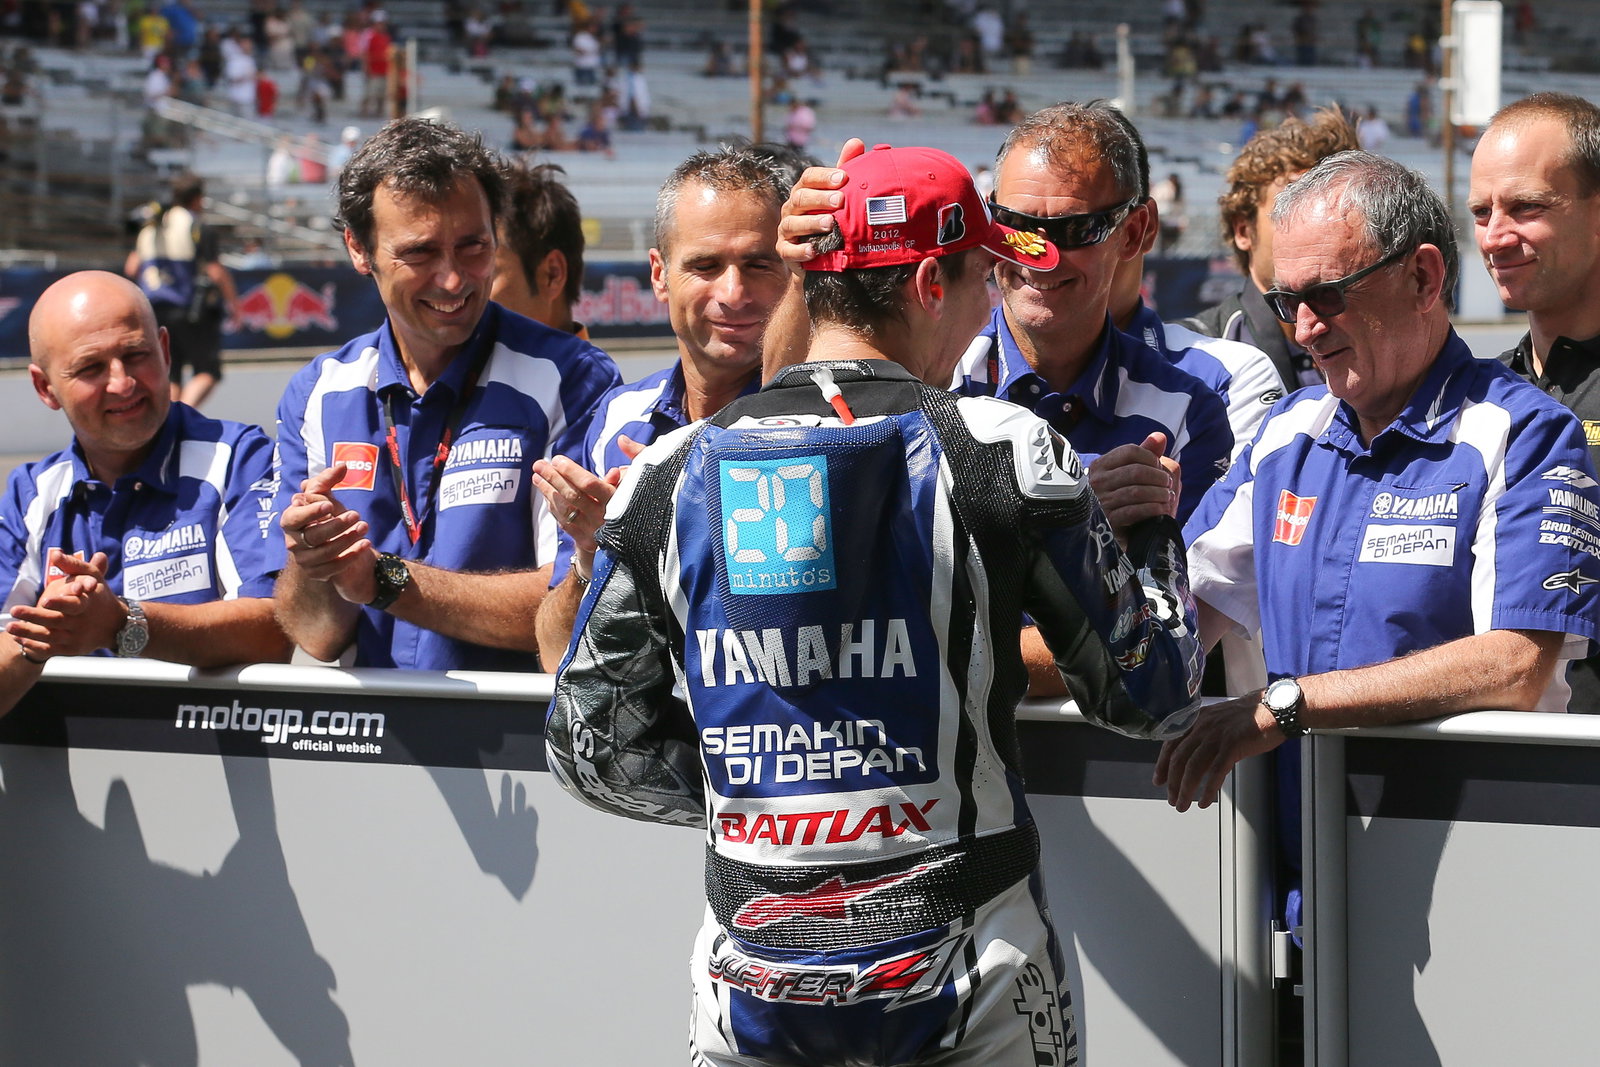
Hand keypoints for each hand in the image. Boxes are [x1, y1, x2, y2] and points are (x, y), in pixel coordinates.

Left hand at [7, 550, 120, 658]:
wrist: (115, 624)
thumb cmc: (98, 596)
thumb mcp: (93, 576)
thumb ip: (73, 565)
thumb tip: (55, 554)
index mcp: (89, 603)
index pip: (74, 604)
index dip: (60, 603)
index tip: (45, 600)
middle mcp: (83, 622)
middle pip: (57, 621)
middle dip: (35, 616)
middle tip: (15, 610)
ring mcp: (77, 637)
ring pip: (50, 636)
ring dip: (29, 632)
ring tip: (10, 626)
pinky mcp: (72, 649)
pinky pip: (51, 649)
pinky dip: (35, 645)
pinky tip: (19, 639)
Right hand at [281, 463, 377, 603]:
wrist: (339, 545)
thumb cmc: (327, 516)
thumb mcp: (326, 496)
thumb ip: (329, 480)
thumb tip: (343, 465)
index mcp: (290, 521)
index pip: (293, 518)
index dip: (309, 513)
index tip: (328, 504)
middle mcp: (293, 542)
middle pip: (313, 536)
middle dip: (336, 525)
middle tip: (356, 514)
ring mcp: (304, 560)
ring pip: (324, 552)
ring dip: (347, 539)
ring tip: (364, 527)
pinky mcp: (316, 573)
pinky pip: (333, 568)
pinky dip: (350, 556)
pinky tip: (365, 544)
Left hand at [532, 453, 625, 579]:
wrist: (632, 542)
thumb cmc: (630, 504)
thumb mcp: (632, 485)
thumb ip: (626, 471)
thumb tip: (619, 452)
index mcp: (615, 501)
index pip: (590, 484)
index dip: (571, 471)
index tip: (556, 460)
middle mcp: (604, 517)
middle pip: (573, 495)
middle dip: (553, 478)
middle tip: (539, 465)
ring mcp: (593, 531)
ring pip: (565, 509)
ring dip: (548, 491)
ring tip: (537, 477)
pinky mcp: (584, 541)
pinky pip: (564, 522)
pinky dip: (553, 506)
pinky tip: (546, 494)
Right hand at [776, 138, 865, 264]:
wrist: (819, 257)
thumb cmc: (830, 218)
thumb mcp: (838, 195)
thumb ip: (846, 169)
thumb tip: (856, 141)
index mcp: (804, 191)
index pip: (808, 178)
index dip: (824, 177)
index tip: (843, 178)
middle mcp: (791, 208)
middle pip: (800, 198)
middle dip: (820, 198)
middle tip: (840, 200)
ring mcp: (786, 230)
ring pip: (793, 223)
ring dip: (811, 223)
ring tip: (831, 224)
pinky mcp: (785, 251)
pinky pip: (788, 250)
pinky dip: (800, 250)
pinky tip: (814, 250)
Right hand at [1089, 432, 1178, 536]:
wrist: (1105, 530)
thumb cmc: (1122, 495)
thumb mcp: (1130, 473)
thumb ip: (1145, 454)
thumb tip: (1160, 437)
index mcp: (1101, 465)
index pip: (1130, 451)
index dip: (1151, 457)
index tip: (1159, 466)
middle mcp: (1097, 481)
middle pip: (1136, 471)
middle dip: (1158, 477)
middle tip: (1168, 484)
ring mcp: (1101, 501)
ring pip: (1137, 492)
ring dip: (1159, 494)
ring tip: (1168, 497)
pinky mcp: (1107, 521)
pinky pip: (1134, 511)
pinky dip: (1152, 509)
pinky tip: (1161, 510)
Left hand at [1153, 690, 1281, 810]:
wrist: (1274, 708)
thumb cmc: (1250, 716)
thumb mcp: (1219, 721)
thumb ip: (1205, 736)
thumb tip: (1195, 759)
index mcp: (1197, 720)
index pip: (1171, 743)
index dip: (1162, 764)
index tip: (1159, 780)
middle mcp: (1202, 726)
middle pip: (1179, 759)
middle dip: (1172, 782)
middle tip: (1171, 799)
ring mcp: (1216, 736)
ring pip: (1193, 768)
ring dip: (1185, 790)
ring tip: (1183, 805)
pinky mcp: (1232, 745)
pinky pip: (1215, 772)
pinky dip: (1207, 790)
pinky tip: (1204, 801)